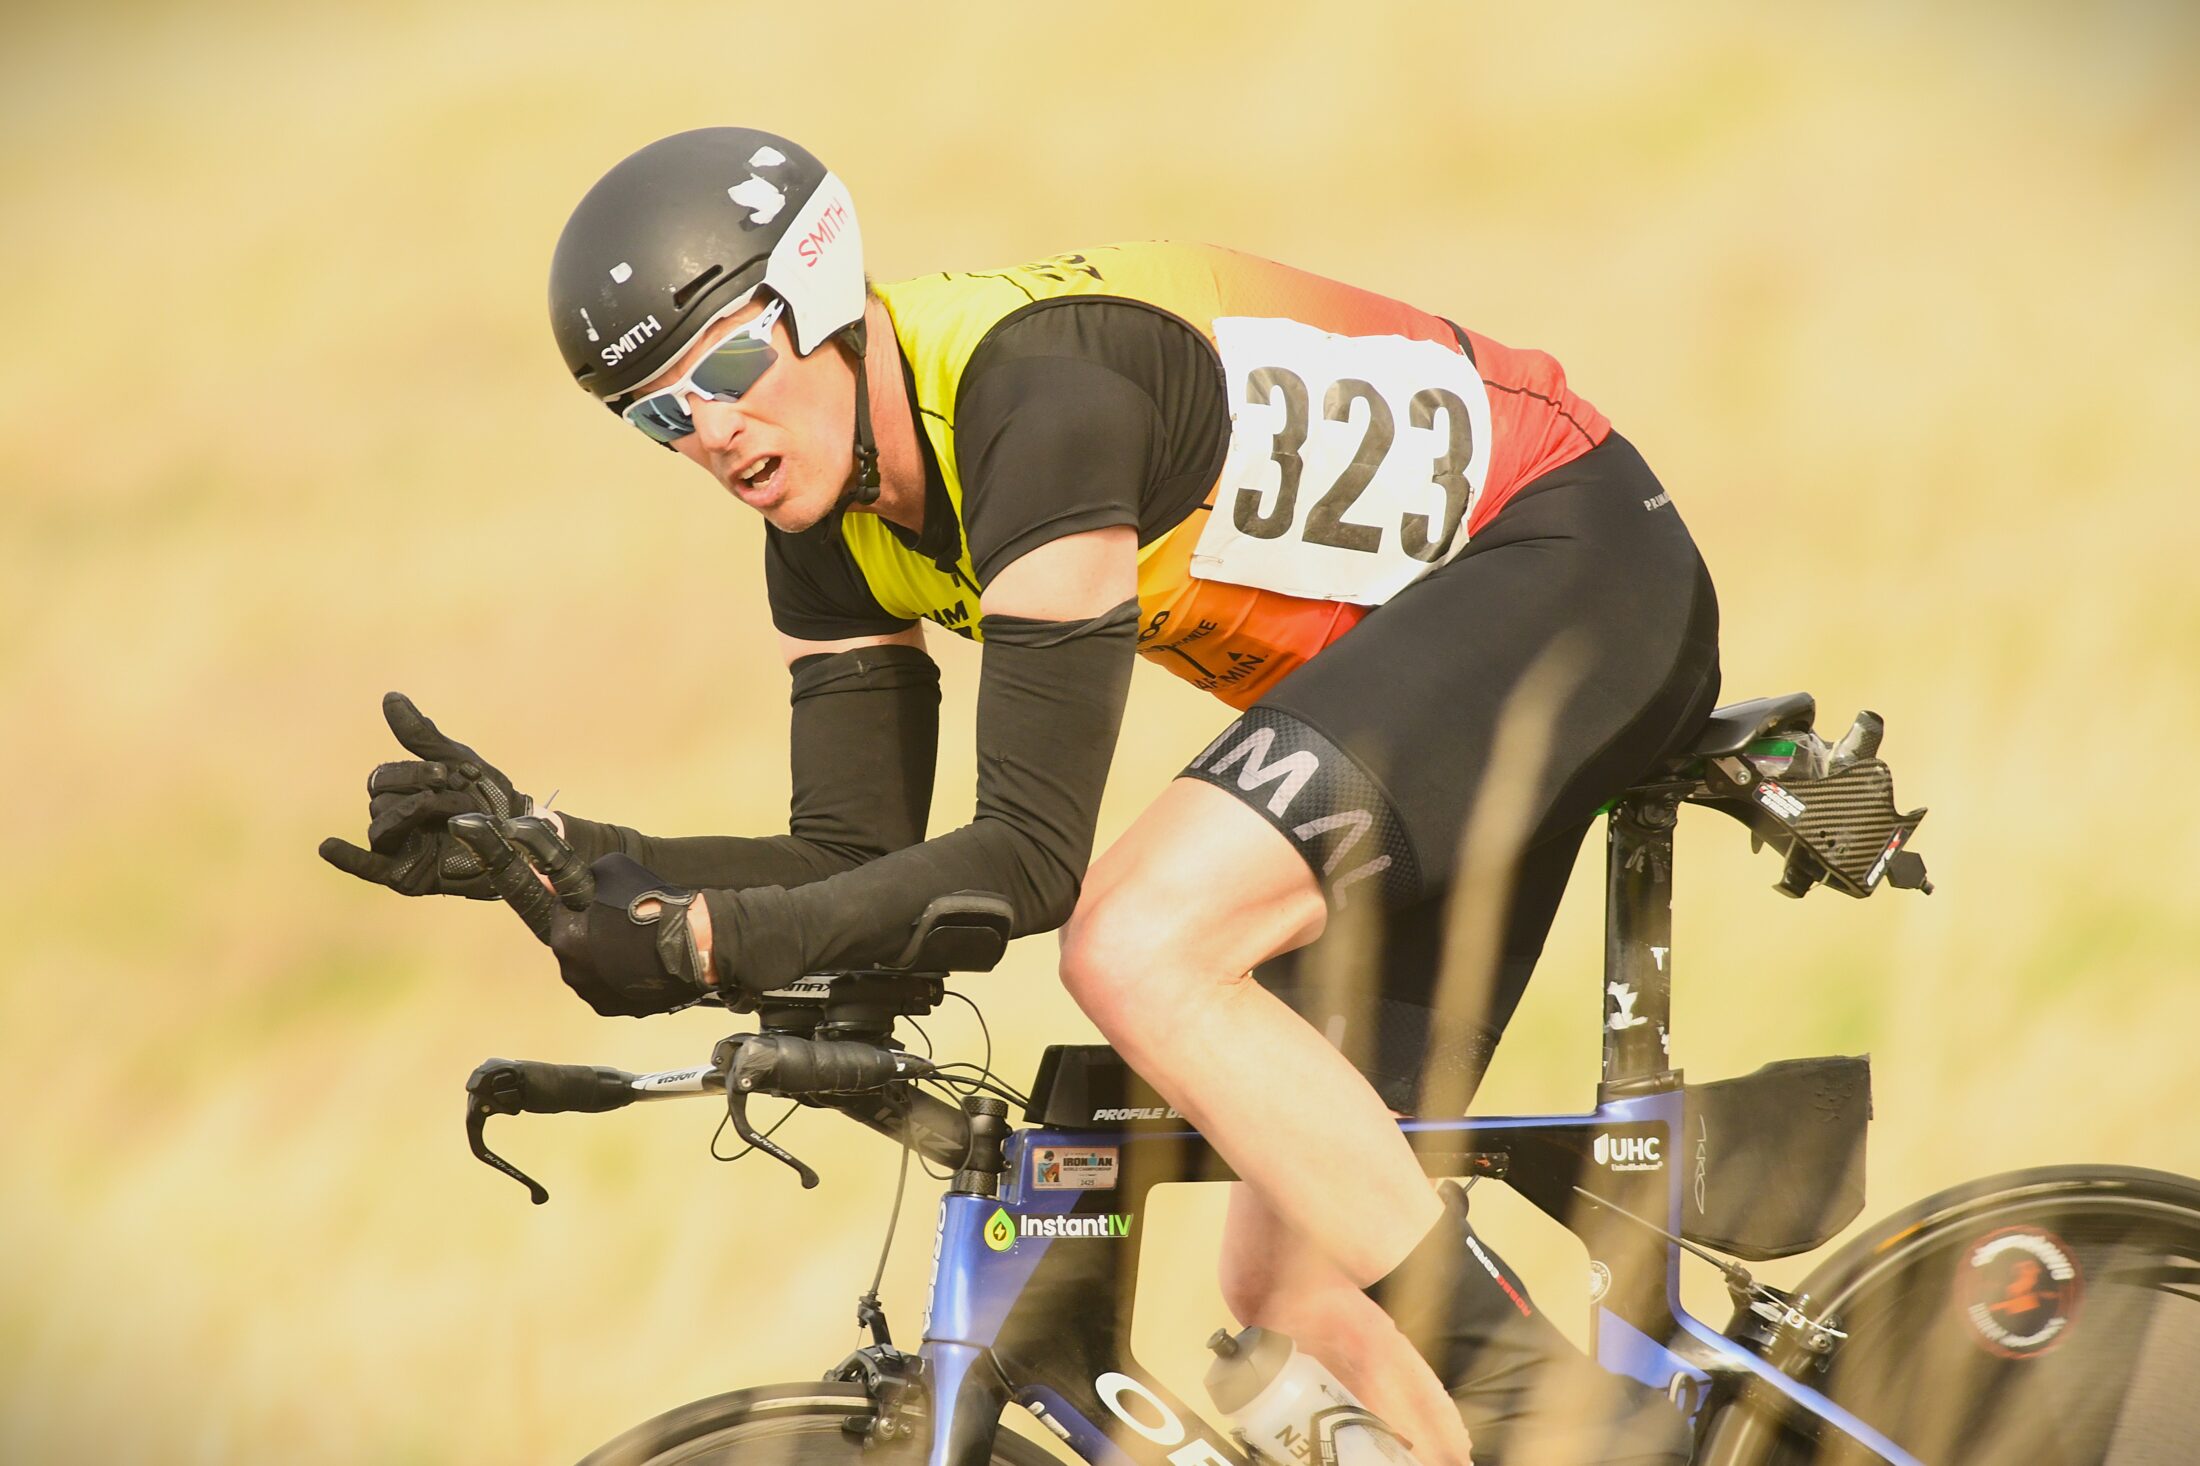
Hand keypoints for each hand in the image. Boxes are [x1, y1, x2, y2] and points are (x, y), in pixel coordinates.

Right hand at [319, 693, 532, 897]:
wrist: (522, 835)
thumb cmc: (489, 798)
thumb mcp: (457, 761)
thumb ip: (421, 736)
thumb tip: (390, 697)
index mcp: (401, 792)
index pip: (381, 778)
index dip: (411, 774)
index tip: (444, 773)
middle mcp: (394, 819)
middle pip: (378, 801)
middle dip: (421, 796)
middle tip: (459, 800)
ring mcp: (398, 849)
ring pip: (380, 828)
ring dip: (415, 817)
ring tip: (454, 817)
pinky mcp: (406, 875)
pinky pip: (368, 868)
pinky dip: (347, 858)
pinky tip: (328, 847)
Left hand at [449, 814, 711, 1017]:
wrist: (702, 945)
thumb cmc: (657, 901)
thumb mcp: (612, 873)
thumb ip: (575, 879)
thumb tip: (546, 879)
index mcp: (564, 933)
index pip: (527, 895)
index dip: (501, 862)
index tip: (472, 832)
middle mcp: (571, 967)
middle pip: (564, 936)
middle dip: (580, 923)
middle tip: (613, 912)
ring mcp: (593, 991)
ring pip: (586, 961)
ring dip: (600, 948)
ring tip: (633, 936)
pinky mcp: (614, 1006)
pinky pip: (606, 983)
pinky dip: (617, 970)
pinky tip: (640, 958)